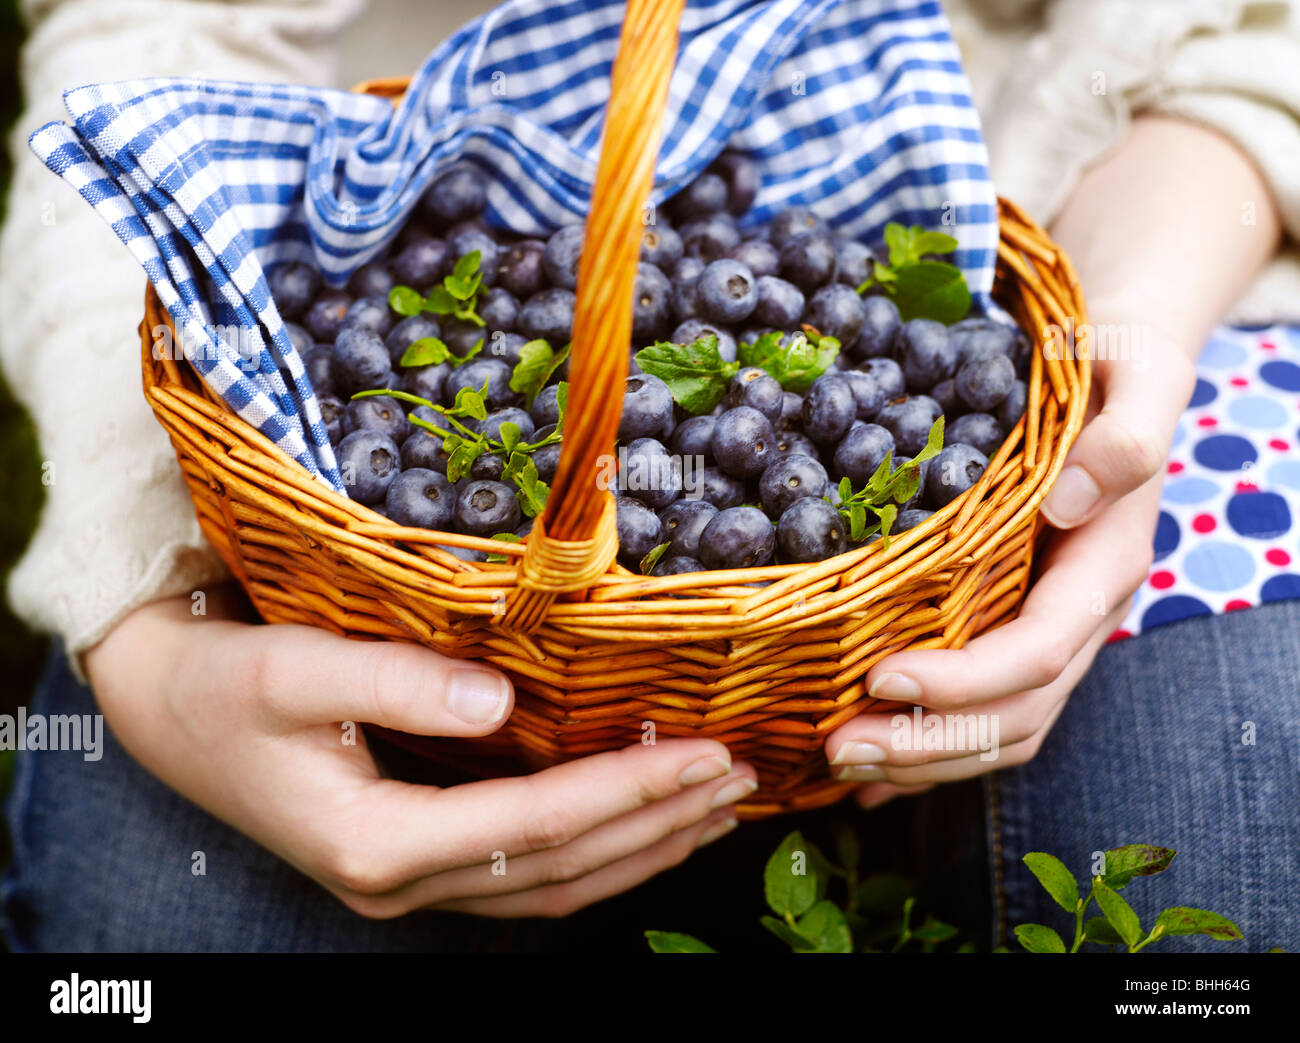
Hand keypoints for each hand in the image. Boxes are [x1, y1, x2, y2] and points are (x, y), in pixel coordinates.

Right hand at [86, 587, 756, 917]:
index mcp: (374, 843)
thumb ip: (390, 684)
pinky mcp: (416, 858)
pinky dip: (595, 850)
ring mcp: (409, 881)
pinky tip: (641, 819)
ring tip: (715, 805)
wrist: (166, 706)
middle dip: (656, 823)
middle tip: (737, 778)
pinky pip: (527, 872)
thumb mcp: (288, 670)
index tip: (701, 754)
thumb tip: (497, 701)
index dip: (623, 793)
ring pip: (552, 884)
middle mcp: (399, 880)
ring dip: (640, 848)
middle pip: (559, 867)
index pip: (530, 825)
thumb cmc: (220, 681)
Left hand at [824, 342, 1183, 808]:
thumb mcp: (1135, 376)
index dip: (965, 680)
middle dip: (928, 743)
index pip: (1040, 651)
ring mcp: (1047, 627)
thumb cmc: (1114, 362)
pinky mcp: (1012, 625)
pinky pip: (977, 710)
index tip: (882, 680)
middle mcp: (1078, 613)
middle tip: (838, 748)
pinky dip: (923, 745)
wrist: (1113, 364)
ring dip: (918, 757)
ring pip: (995, 728)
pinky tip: (867, 769)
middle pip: (1014, 714)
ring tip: (837, 760)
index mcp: (1106, 564)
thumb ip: (1123, 439)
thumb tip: (1070, 501)